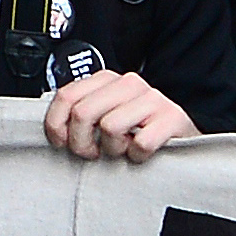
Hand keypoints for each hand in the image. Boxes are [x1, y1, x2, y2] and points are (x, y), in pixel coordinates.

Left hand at [42, 67, 194, 160]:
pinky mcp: (171, 118)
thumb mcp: (105, 115)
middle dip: (81, 142)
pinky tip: (141, 152)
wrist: (181, 134)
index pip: (66, 96)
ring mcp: (152, 99)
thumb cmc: (138, 129)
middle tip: (92, 153)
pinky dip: (137, 155)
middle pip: (83, 113)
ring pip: (109, 127)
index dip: (56, 124)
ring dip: (113, 149)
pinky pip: (140, 143)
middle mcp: (128, 83)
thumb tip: (54, 128)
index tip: (61, 142)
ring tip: (122, 148)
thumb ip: (80, 113)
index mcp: (107, 79)